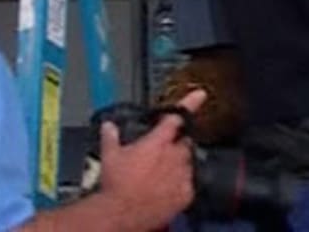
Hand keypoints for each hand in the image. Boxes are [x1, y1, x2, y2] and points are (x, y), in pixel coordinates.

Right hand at [93, 90, 199, 222]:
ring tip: (158, 178)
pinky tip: (165, 192)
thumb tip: (108, 126)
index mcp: (158, 142)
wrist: (122, 213)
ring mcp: (182, 174)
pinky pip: (189, 185)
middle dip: (175, 147)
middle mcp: (174, 155)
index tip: (200, 94)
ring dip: (177, 167)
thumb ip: (111, 137)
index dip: (190, 103)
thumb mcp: (109, 156)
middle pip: (183, 143)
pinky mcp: (186, 193)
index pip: (176, 118)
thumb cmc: (116, 186)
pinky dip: (180, 186)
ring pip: (188, 164)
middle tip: (159, 159)